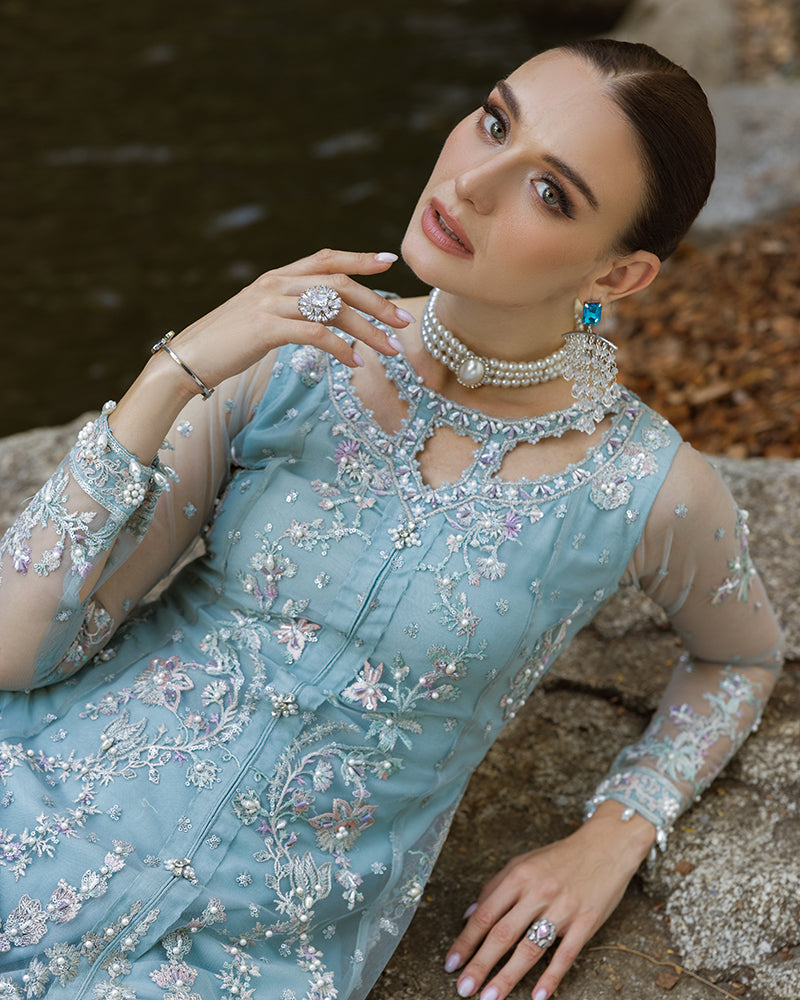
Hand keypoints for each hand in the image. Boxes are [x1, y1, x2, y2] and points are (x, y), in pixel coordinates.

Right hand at [151, 248, 413, 395]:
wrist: (187, 358)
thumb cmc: (227, 344)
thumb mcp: (261, 318)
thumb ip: (291, 311)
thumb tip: (324, 320)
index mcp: (277, 277)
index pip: (326, 258)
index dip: (359, 258)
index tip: (389, 262)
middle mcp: (276, 283)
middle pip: (339, 284)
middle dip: (377, 302)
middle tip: (402, 322)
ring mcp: (270, 303)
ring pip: (333, 308)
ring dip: (367, 330)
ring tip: (390, 349)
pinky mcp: (266, 328)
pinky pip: (315, 334)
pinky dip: (341, 349)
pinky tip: (354, 364)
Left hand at [444, 803, 655, 999]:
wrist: (606, 846)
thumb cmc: (561, 857)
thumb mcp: (524, 862)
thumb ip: (495, 887)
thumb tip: (469, 914)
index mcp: (519, 876)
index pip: (485, 914)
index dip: (466, 941)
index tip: (451, 962)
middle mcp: (538, 892)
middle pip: (503, 934)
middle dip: (480, 964)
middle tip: (463, 988)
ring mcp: (563, 909)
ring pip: (530, 948)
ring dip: (507, 977)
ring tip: (490, 997)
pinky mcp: (585, 923)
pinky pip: (565, 955)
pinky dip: (550, 978)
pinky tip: (537, 997)